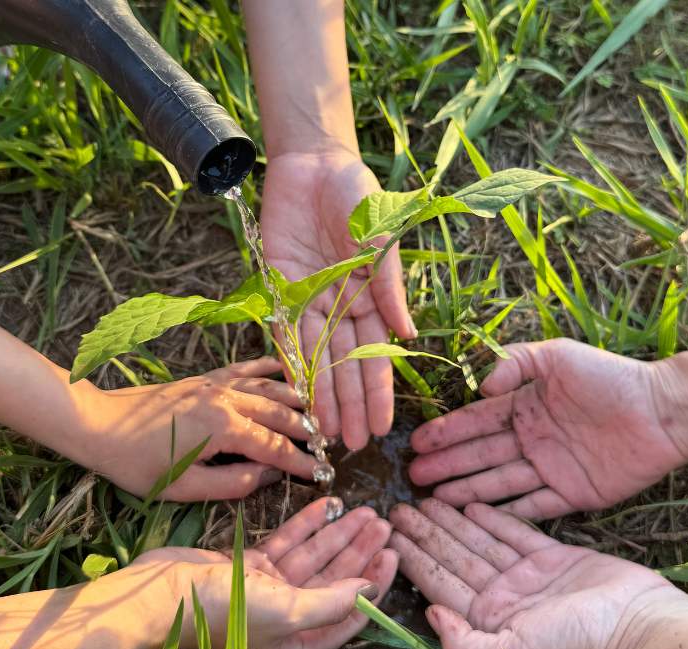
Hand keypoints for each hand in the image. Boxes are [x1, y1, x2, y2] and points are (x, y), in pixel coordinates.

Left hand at [74, 358, 317, 500]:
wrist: (99, 425)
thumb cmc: (139, 465)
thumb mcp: (187, 488)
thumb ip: (235, 482)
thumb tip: (270, 476)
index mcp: (224, 429)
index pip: (275, 447)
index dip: (301, 463)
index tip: (322, 475)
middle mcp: (226, 400)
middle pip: (279, 413)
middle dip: (306, 431)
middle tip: (327, 446)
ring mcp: (215, 385)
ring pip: (267, 388)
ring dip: (294, 399)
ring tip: (316, 413)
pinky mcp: (203, 379)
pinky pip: (243, 369)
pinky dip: (266, 368)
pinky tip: (283, 368)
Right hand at [133, 497, 398, 648]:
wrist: (162, 594)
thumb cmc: (225, 611)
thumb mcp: (286, 612)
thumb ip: (332, 603)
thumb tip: (369, 591)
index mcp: (297, 645)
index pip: (347, 615)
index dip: (373, 585)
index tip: (392, 555)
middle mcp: (285, 621)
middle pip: (334, 582)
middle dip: (360, 553)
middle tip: (384, 524)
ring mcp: (267, 591)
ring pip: (313, 558)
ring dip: (338, 535)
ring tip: (366, 511)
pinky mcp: (249, 567)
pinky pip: (287, 544)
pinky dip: (308, 525)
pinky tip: (329, 506)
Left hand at [260, 149, 416, 449]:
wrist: (313, 163)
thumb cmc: (357, 195)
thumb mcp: (381, 236)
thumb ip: (389, 285)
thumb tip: (406, 334)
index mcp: (372, 296)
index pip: (377, 354)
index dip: (379, 392)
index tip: (382, 427)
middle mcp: (342, 306)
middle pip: (346, 365)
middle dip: (350, 405)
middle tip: (351, 445)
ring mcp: (311, 301)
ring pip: (315, 359)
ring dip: (321, 396)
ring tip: (325, 433)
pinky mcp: (281, 290)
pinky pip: (283, 333)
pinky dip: (287, 364)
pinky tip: (293, 396)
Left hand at [388, 499, 680, 648]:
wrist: (636, 624)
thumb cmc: (575, 644)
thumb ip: (463, 645)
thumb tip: (428, 614)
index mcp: (487, 621)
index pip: (439, 584)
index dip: (412, 559)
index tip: (386, 537)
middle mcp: (502, 597)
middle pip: (453, 559)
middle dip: (424, 534)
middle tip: (394, 509)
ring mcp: (526, 576)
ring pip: (478, 542)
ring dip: (451, 521)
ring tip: (423, 499)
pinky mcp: (552, 556)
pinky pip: (514, 531)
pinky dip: (491, 517)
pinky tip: (468, 503)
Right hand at [409, 338, 687, 519]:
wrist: (663, 411)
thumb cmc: (610, 377)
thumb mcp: (558, 356)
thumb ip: (516, 363)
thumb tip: (480, 386)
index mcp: (526, 406)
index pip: (477, 422)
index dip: (446, 432)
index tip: (416, 442)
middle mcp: (532, 439)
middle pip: (481, 455)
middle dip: (447, 465)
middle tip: (414, 478)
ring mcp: (551, 469)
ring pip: (500, 483)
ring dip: (467, 491)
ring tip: (435, 501)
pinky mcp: (574, 495)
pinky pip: (534, 506)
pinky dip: (507, 513)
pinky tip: (479, 520)